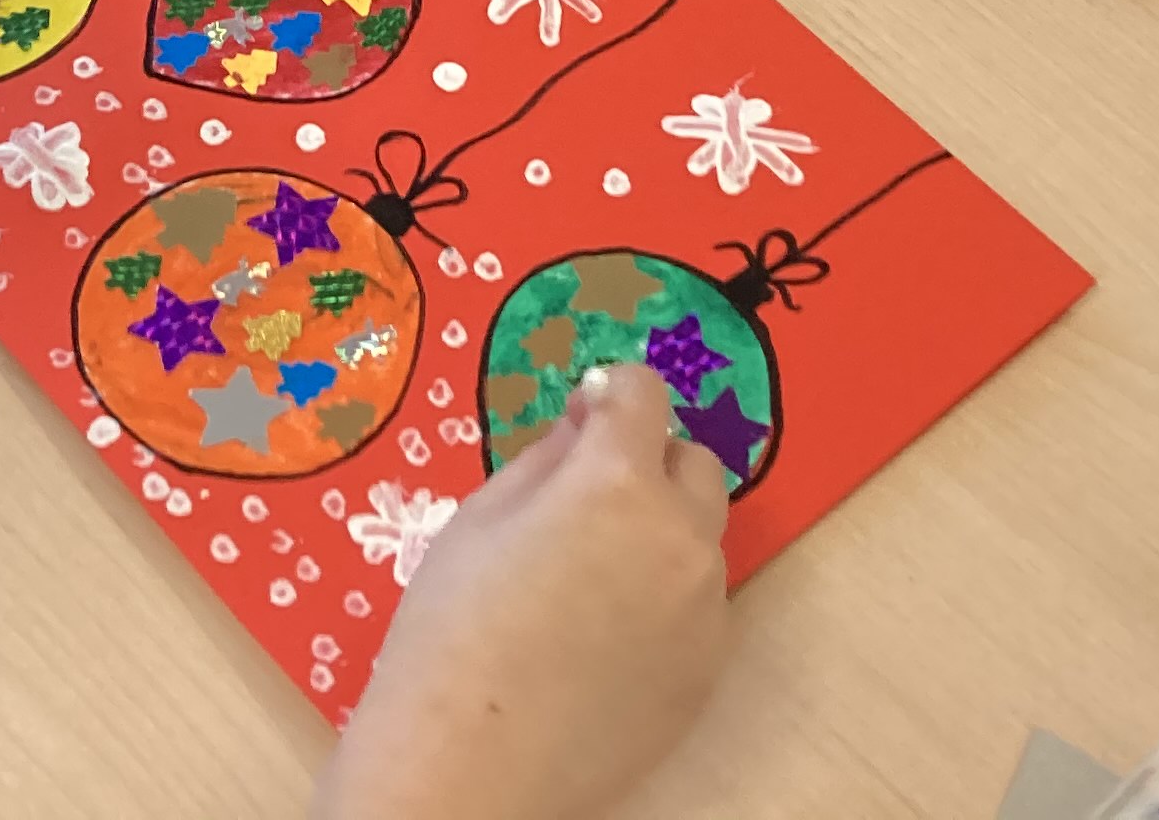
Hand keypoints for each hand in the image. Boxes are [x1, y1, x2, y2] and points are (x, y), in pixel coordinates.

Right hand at [317, 366, 731, 819]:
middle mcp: (680, 538)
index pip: (643, 395)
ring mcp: (704, 612)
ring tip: (590, 582)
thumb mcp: (479, 519)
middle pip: (694, 464)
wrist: (467, 765)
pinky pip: (698, 610)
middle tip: (589, 498)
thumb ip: (546, 459)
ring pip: (699, 542)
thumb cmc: (452, 632)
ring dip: (659, 535)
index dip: (612, 393)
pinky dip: (664, 603)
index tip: (587, 410)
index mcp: (617, 483)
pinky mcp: (707, 672)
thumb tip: (585, 427)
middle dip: (649, 462)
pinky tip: (604, 640)